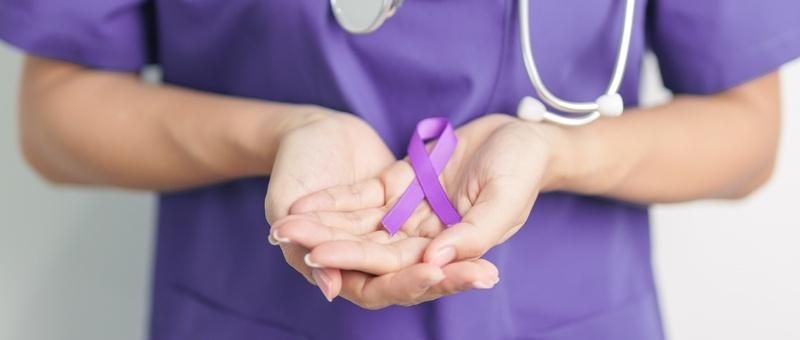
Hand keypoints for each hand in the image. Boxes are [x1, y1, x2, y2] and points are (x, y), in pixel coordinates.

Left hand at [274, 114, 566, 306]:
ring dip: (322, 225)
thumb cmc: (522, 169)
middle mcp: (424, 238)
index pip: (400, 266)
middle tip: (288, 240)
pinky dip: (333, 199)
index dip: (360, 261)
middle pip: (370, 249)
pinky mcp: (400, 185)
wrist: (522, 135)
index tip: (322, 257)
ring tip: (283, 224)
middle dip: (330, 245)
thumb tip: (435, 259)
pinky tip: (303, 203)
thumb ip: (473, 233)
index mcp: (449, 250)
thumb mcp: (505, 200)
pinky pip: (362, 197)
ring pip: (359, 225)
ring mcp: (409, 212)